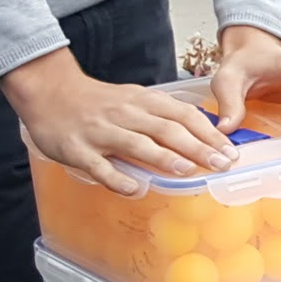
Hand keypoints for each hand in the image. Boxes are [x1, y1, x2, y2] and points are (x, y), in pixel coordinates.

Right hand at [0, 48, 232, 186]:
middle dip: (198, 147)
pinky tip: (136, 189)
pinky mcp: (77, 149)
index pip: (183, 115)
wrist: (49, 91)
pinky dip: (118, 178)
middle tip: (222, 164)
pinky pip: (100, 166)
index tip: (230, 150)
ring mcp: (101, 132)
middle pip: (167, 129)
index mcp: (142, 101)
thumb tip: (201, 133)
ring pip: (137, 144)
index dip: (209, 133)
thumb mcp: (134, 99)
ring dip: (164, 158)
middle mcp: (125, 114)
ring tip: (188, 171)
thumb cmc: (97, 101)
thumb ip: (163, 115)